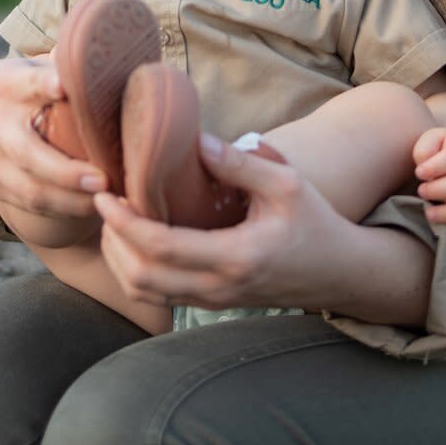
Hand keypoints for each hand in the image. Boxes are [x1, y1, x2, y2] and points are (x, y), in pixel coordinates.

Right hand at [0, 57, 107, 219]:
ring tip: (104, 200)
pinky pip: (25, 203)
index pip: (27, 83)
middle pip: (29, 154)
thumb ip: (59, 73)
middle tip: (104, 180)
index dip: (45, 84)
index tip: (64, 87)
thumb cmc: (15, 89)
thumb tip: (107, 73)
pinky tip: (87, 206)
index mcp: (6, 86)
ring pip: (29, 189)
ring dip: (70, 201)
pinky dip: (59, 209)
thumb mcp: (27, 71)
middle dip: (67, 172)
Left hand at [94, 133, 344, 312]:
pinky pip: (160, 294)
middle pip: (140, 277)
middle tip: (106, 203)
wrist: (339, 273)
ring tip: (116, 221)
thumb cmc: (316, 223)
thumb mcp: (287, 184)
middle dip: (112, 241)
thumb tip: (194, 140)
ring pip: (144, 292)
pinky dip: (136, 269)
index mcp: (238, 256)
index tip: (106, 194)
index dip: (124, 223)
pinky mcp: (213, 303)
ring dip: (119, 259)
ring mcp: (215, 301)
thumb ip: (240, 164)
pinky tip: (138, 239)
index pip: (161, 247)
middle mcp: (220, 286)